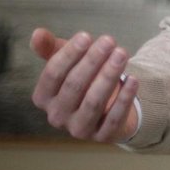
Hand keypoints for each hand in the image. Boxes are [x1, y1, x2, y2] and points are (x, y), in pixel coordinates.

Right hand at [30, 27, 139, 141]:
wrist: (106, 107)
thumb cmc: (82, 79)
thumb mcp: (66, 62)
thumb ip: (50, 48)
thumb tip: (37, 33)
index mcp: (43, 97)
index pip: (52, 74)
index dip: (69, 54)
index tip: (86, 35)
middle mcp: (57, 116)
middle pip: (74, 86)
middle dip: (92, 61)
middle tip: (109, 40)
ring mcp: (79, 129)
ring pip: (93, 102)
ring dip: (109, 76)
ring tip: (122, 53)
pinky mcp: (102, 136)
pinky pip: (113, 118)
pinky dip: (124, 98)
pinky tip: (133, 79)